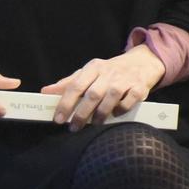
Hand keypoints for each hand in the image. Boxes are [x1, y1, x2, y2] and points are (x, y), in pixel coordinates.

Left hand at [42, 47, 165, 128]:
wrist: (142, 62)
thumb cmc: (111, 71)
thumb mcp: (89, 72)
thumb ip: (68, 83)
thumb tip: (45, 92)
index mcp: (94, 68)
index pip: (76, 86)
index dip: (65, 103)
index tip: (58, 119)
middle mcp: (109, 73)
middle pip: (92, 95)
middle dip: (81, 113)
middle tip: (74, 127)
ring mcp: (125, 80)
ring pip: (110, 98)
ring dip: (100, 114)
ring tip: (94, 123)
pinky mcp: (139, 87)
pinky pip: (128, 102)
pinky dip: (121, 110)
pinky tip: (115, 114)